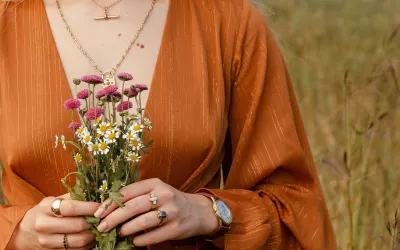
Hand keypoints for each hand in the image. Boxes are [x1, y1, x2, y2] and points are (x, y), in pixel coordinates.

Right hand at [7, 194, 99, 249]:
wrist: (25, 232)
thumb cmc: (44, 213)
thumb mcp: (53, 201)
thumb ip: (72, 197)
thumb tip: (95, 193)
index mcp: (45, 208)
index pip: (70, 208)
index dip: (88, 208)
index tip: (100, 207)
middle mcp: (44, 225)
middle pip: (76, 226)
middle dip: (93, 223)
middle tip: (102, 219)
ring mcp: (47, 241)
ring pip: (78, 241)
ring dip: (93, 235)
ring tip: (98, 229)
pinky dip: (87, 245)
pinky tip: (91, 238)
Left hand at [93, 178, 218, 246]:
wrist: (196, 211)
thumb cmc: (167, 201)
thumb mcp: (154, 192)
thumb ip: (135, 196)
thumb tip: (106, 208)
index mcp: (155, 183)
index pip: (127, 192)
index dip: (110, 203)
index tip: (97, 214)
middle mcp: (164, 195)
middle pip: (133, 207)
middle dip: (114, 218)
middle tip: (102, 227)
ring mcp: (172, 211)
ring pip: (143, 221)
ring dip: (126, 229)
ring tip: (118, 234)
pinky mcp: (176, 227)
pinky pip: (153, 236)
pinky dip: (140, 240)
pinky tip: (134, 242)